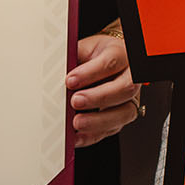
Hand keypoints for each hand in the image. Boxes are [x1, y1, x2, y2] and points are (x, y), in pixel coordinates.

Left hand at [70, 31, 142, 145]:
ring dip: (99, 120)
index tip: (70, 80)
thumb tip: (53, 72)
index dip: (91, 73)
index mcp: (122, 54)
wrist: (108, 62)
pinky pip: (113, 129)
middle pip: (125, 88)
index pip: (111, 62)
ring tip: (77, 122)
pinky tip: (77, 136)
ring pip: (125, 112)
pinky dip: (93, 135)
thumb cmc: (96, 56)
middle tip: (75, 101)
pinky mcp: (123, 116)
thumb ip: (73, 58)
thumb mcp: (85, 49)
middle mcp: (131, 77)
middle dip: (99, 97)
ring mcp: (130, 98)